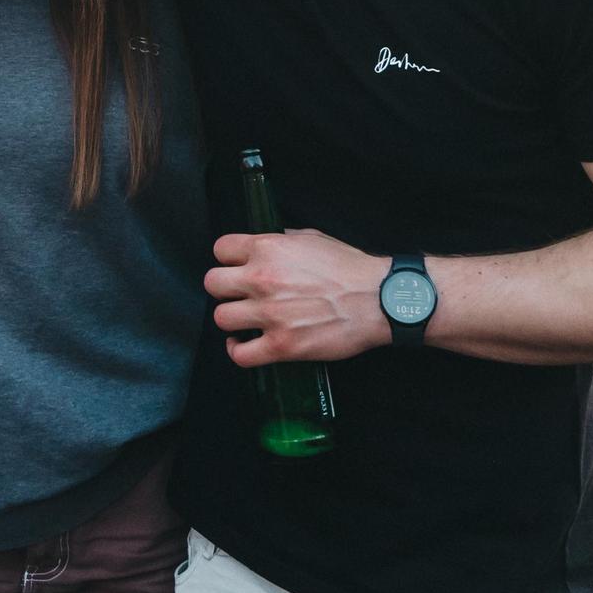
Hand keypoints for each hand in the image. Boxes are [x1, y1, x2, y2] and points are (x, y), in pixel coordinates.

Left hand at [206, 230, 390, 365]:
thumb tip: (262, 245)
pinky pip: (239, 354)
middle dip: (225, 289)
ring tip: (246, 320)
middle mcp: (262, 278)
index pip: (220, 249)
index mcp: (268, 248)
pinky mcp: (281, 345)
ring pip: (221, 318)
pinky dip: (238, 351)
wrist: (379, 299)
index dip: (228, 260)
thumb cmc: (350, 269)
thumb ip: (280, 240)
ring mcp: (270, 313)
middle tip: (240, 295)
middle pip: (212, 284)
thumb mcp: (312, 238)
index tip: (236, 268)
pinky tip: (245, 344)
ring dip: (232, 319)